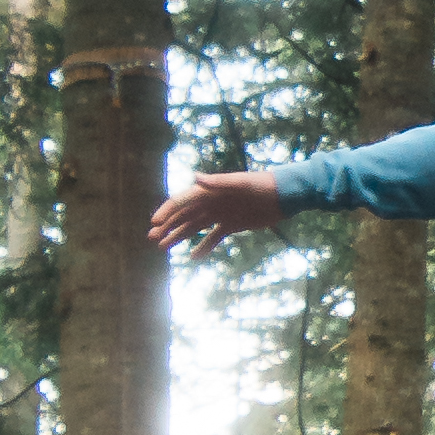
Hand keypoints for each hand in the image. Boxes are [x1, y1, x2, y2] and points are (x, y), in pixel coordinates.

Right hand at [150, 170, 287, 254]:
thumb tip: (195, 177)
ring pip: (193, 227)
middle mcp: (210, 202)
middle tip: (152, 239)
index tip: (155, 224)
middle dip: (167, 227)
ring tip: (163, 247)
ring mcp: (220, 215)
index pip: (182, 201)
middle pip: (183, 216)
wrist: (282, 196)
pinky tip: (193, 257)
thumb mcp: (239, 183)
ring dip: (178, 237)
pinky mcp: (231, 226)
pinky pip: (213, 238)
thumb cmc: (260, 185)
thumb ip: (217, 182)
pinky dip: (203, 247)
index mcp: (209, 191)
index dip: (167, 211)